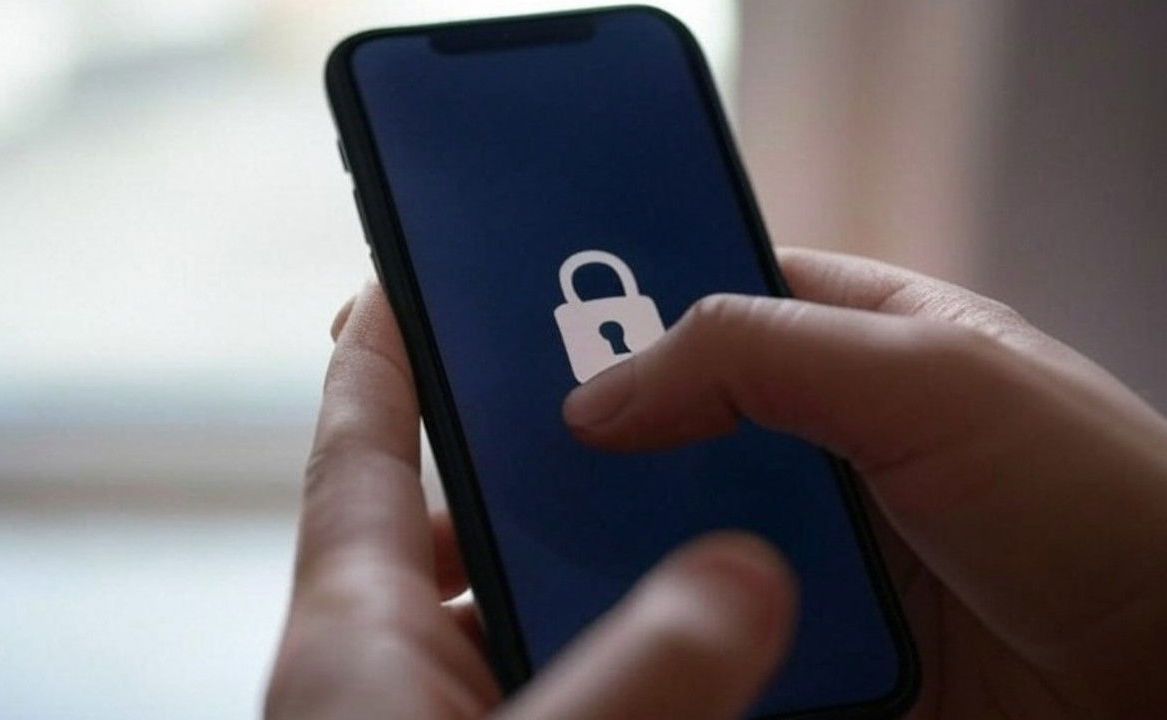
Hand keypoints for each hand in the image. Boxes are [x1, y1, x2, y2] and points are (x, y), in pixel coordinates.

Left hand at [265, 284, 795, 719]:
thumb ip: (639, 670)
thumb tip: (745, 576)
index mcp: (353, 634)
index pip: (357, 449)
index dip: (380, 355)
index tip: (399, 276)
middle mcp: (381, 668)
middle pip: (450, 525)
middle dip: (532, 472)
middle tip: (621, 420)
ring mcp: (427, 715)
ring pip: (505, 612)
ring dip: (584, 583)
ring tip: (683, 543)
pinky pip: (542, 673)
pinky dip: (600, 654)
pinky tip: (678, 661)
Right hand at [564, 247, 1166, 717]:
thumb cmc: (1106, 503)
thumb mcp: (933, 376)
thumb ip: (759, 353)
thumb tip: (600, 395)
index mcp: (862, 342)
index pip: (714, 300)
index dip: (626, 309)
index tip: (533, 338)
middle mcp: (831, 444)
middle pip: (677, 430)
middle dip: (602, 451)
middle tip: (511, 469)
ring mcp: (823, 551)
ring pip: (682, 537)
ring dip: (626, 553)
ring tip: (539, 562)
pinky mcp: (818, 645)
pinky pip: (714, 630)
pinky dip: (671, 635)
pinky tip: (627, 637)